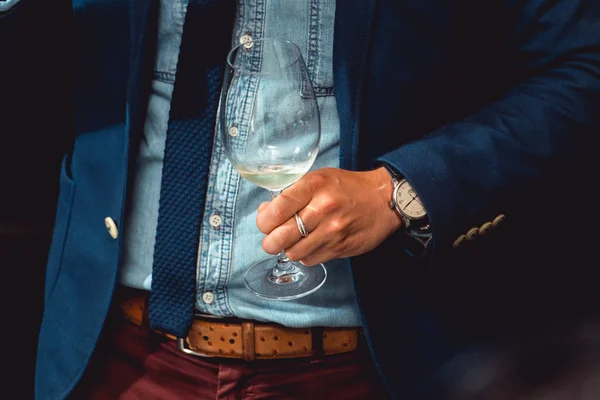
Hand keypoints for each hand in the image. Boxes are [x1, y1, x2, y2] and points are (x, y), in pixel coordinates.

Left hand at [256, 166, 402, 265]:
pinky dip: (304, 255)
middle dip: (270, 240)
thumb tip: (265, 212)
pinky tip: (310, 244)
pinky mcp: (340, 248)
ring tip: (294, 240)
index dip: (263, 220)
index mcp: (314, 186)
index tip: (265, 221)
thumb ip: (292, 193)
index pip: (276, 209)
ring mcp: (332, 231)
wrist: (384, 200)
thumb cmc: (347, 187)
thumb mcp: (318, 178)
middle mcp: (322, 209)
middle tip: (273, 237)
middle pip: (279, 237)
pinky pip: (309, 260)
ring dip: (288, 249)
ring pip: (292, 253)